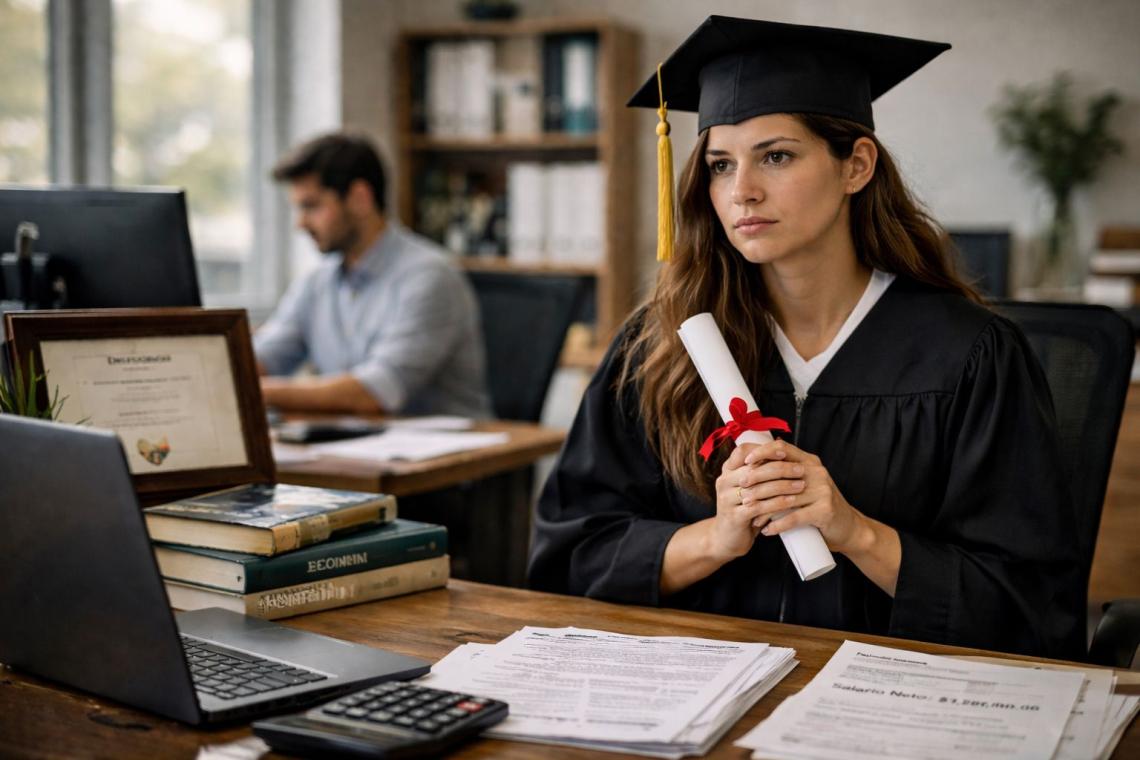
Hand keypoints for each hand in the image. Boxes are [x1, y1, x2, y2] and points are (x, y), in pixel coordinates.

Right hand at [710, 441, 801, 559]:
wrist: (727, 538)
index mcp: (727, 470)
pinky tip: (791, 501)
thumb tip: (783, 448)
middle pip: (754, 468)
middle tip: (801, 470)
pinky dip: (777, 503)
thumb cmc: (744, 508)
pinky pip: (759, 507)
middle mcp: (724, 481)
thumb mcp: (749, 487)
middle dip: (781, 468)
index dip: (764, 450)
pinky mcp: (734, 516)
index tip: (785, 452)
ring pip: (758, 487)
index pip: (743, 451)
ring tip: (801, 485)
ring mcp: (726, 499)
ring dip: (783, 485)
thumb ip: (759, 470)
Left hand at [738, 439, 867, 553]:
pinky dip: (778, 526)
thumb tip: (753, 465)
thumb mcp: (806, 484)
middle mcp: (817, 473)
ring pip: (784, 498)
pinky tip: (767, 531)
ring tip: (751, 517)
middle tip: (741, 493)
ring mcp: (823, 491)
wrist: (847, 527)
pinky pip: (795, 517)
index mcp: (810, 462)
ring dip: (764, 509)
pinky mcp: (825, 511)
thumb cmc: (819, 506)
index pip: (782, 448)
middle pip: (780, 471)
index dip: (762, 452)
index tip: (745, 461)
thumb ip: (787, 474)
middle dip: (757, 482)